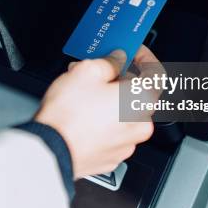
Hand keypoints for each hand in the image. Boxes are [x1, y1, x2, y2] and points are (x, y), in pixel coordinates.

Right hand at [34, 45, 160, 178]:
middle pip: (138, 94)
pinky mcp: (111, 156)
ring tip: (84, 91)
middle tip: (99, 70)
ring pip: (124, 113)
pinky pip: (113, 132)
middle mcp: (139, 125)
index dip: (144, 57)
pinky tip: (83, 113)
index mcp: (141, 101)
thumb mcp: (87, 71)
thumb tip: (116, 60)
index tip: (132, 51)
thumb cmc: (68, 115)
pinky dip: (103, 120)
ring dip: (109, 100)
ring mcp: (126, 144)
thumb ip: (109, 62)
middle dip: (119, 79)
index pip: (156, 73)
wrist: (51, 150)